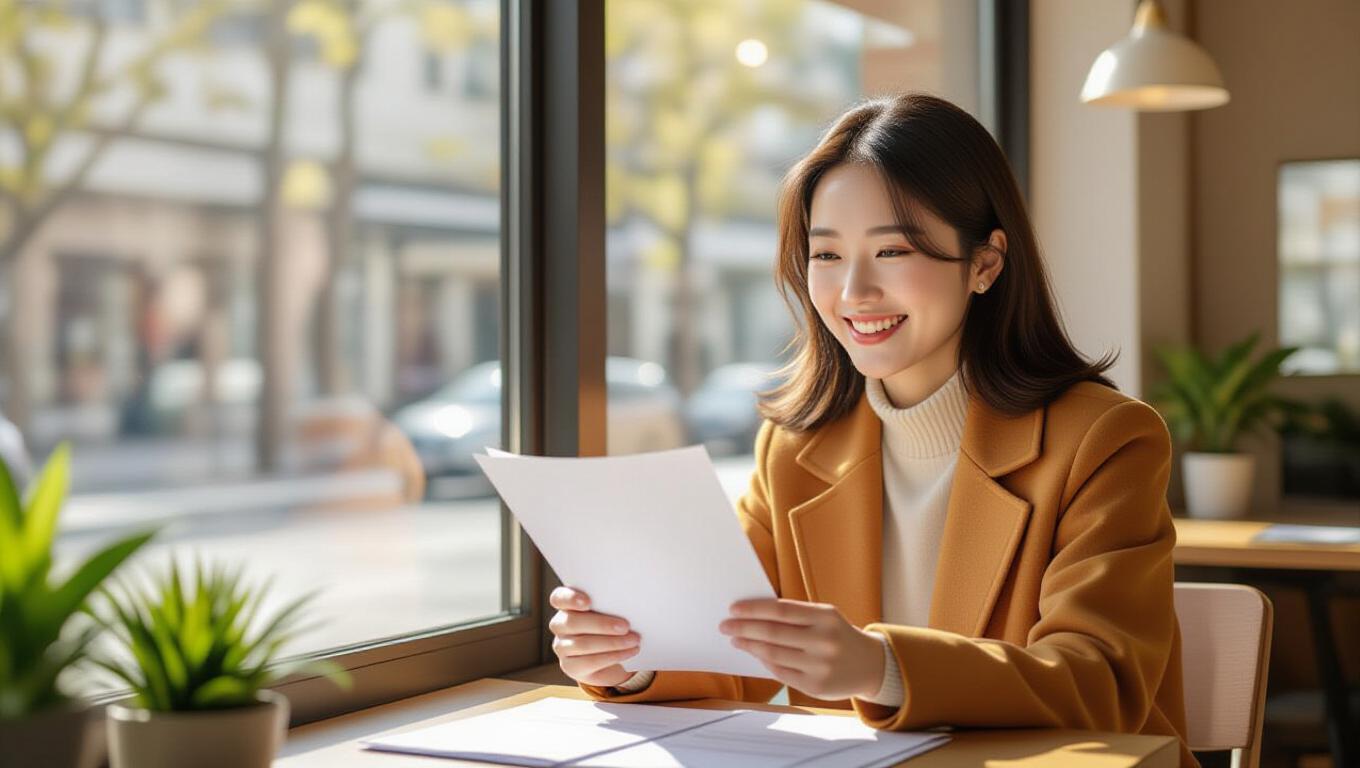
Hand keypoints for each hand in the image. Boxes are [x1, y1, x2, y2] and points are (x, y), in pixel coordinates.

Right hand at [548, 587, 640, 686]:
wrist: (608, 657)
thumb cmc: (609, 626)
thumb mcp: (608, 612)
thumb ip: (610, 605)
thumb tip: (628, 601)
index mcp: (566, 605)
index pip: (558, 598)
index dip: (570, 598)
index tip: (588, 602)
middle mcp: (559, 625)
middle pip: (572, 622)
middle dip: (601, 624)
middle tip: (625, 626)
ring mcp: (562, 647)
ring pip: (582, 644)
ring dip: (612, 642)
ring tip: (634, 640)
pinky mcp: (570, 666)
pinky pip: (591, 662)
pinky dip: (614, 655)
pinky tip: (630, 651)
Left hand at [720, 599, 884, 700]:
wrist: (869, 664)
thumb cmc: (837, 634)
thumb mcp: (825, 616)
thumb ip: (794, 615)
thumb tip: (753, 615)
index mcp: (825, 617)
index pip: (780, 611)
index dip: (753, 609)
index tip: (733, 608)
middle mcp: (823, 641)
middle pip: (772, 633)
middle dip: (744, 628)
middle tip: (725, 625)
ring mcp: (820, 665)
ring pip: (773, 654)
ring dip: (750, 646)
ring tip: (737, 639)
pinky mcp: (815, 686)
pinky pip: (780, 672)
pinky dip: (764, 662)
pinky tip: (756, 654)